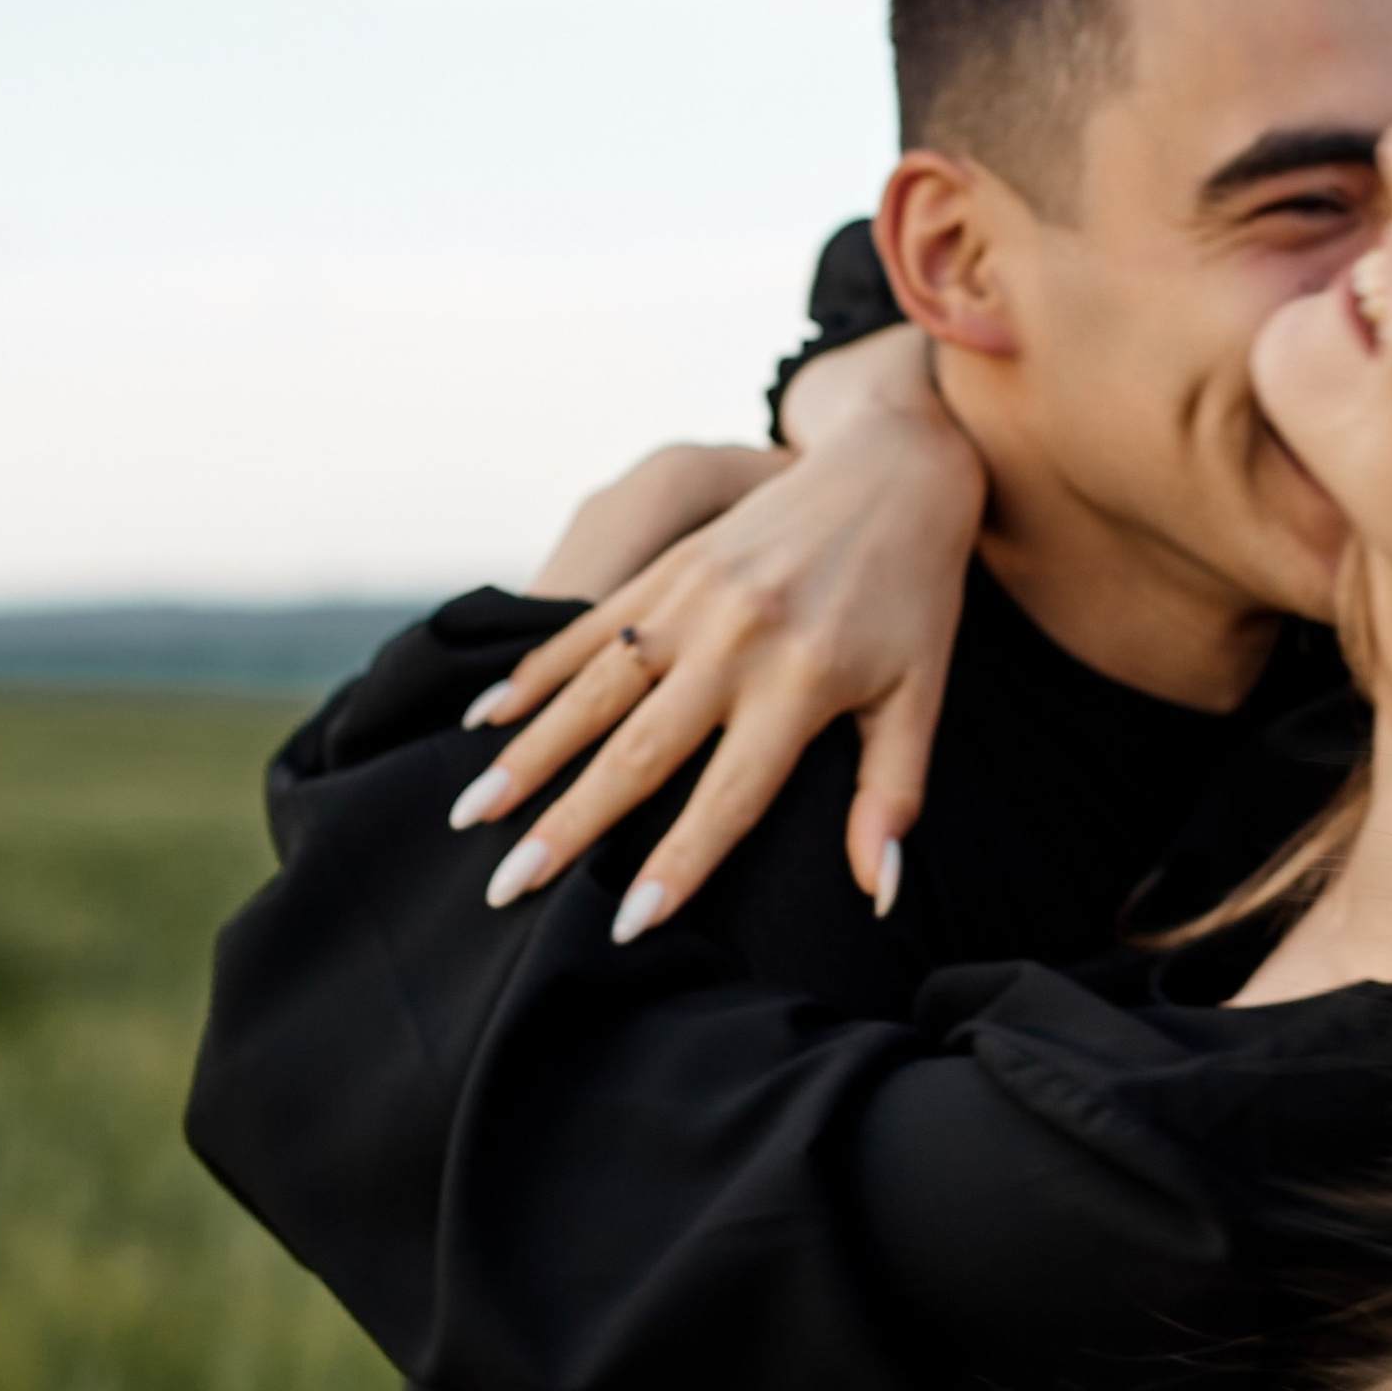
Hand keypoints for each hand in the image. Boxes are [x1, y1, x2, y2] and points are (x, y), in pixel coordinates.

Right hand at [457, 336, 984, 924]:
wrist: (894, 463)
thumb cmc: (915, 596)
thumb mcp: (921, 694)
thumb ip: (893, 794)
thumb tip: (878, 893)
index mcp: (800, 684)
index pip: (728, 798)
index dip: (677, 866)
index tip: (624, 927)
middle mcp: (734, 642)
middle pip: (636, 753)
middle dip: (568, 826)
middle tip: (507, 887)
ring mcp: (690, 600)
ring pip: (591, 692)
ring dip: (527, 756)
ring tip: (470, 815)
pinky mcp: (667, 569)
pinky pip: (585, 630)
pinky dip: (532, 675)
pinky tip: (483, 719)